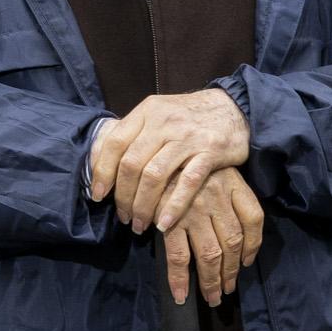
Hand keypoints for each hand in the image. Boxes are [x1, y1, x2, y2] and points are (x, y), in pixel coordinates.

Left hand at [87, 86, 250, 234]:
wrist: (233, 107)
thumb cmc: (189, 117)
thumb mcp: (158, 115)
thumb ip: (133, 134)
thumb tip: (99, 160)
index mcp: (147, 112)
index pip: (114, 143)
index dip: (102, 172)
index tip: (98, 195)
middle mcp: (164, 122)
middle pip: (132, 164)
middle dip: (123, 196)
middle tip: (123, 216)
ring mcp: (187, 137)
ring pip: (154, 176)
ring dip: (143, 205)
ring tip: (140, 224)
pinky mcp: (210, 151)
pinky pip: (187, 183)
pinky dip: (173, 206)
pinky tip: (164, 223)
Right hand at [161, 167, 265, 305]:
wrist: (149, 150)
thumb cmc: (181, 161)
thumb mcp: (211, 166)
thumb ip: (225, 191)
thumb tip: (233, 232)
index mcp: (231, 182)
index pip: (253, 218)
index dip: (253, 244)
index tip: (247, 262)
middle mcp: (216, 197)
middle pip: (232, 242)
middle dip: (231, 271)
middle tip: (228, 289)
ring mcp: (193, 211)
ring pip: (210, 254)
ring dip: (212, 280)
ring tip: (213, 297)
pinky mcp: (169, 221)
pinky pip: (179, 256)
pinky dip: (181, 279)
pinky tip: (182, 294)